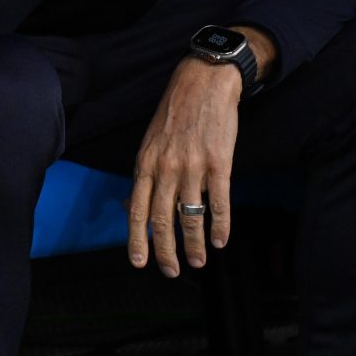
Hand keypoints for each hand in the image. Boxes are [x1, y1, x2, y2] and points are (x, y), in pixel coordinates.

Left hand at [126, 55, 242, 275]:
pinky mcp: (218, 163)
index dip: (137, 239)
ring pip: (191, 215)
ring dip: (194, 243)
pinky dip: (220, 225)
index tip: (139, 263)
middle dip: (165, 250)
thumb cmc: (175, 115)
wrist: (203, 84)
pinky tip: (220, 240)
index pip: (136, 209)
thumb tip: (135, 205)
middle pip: (162, 219)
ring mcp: (192, 166)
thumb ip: (145, 173)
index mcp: (145, 163)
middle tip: (170, 271)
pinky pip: (219, 202)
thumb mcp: (149, 142)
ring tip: (198, 262)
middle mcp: (165, 168)